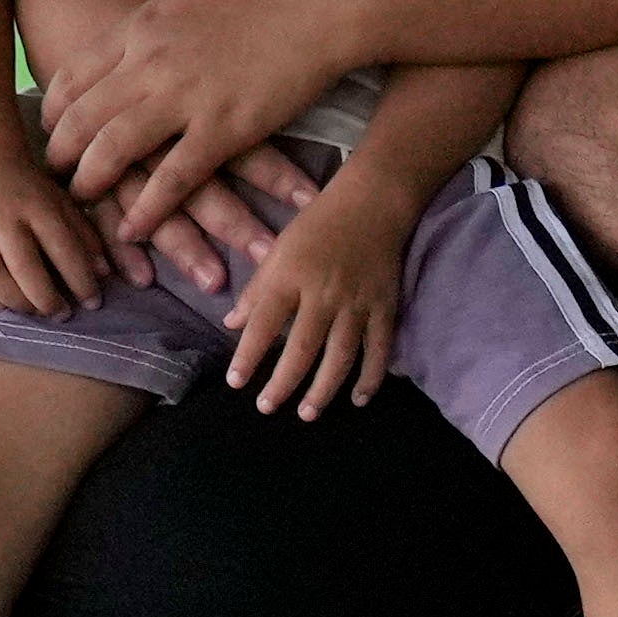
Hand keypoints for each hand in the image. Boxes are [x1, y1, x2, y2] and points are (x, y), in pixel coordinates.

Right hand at [0, 145, 115, 322]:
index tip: (93, 303)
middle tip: (61, 314)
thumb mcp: (62, 202)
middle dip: (47, 300)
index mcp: (35, 204)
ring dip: (15, 303)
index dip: (81, 280)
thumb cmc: (30, 190)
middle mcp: (0, 218)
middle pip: (24, 269)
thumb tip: (104, 276)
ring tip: (33, 310)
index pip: (62, 247)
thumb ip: (85, 236)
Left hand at [48, 0, 375, 251]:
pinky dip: (148, 209)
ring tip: (82, 202)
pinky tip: (133, 230)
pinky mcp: (223, 130)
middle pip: (83, 117)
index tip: (49, 128)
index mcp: (141, 24)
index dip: (54, 107)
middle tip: (52, 176)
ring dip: (91, 181)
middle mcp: (150, 65)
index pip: (76, 74)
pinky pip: (173, 180)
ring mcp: (184, 99)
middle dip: (59, 152)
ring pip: (114, 150)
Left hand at [226, 194, 409, 417]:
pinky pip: (378, 350)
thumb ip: (257, 289)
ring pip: (339, 357)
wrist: (373, 202)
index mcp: (291, 276)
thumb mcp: (278, 248)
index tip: (235, 382)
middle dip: (282, 384)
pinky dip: (371, 377)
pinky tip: (358, 399)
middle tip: (266, 407)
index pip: (263, 324)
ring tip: (307, 414)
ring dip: (322, 390)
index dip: (247, 356)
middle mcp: (323, 294)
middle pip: (300, 349)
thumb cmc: (318, 224)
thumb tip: (233, 324)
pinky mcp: (384, 308)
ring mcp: (357, 304)